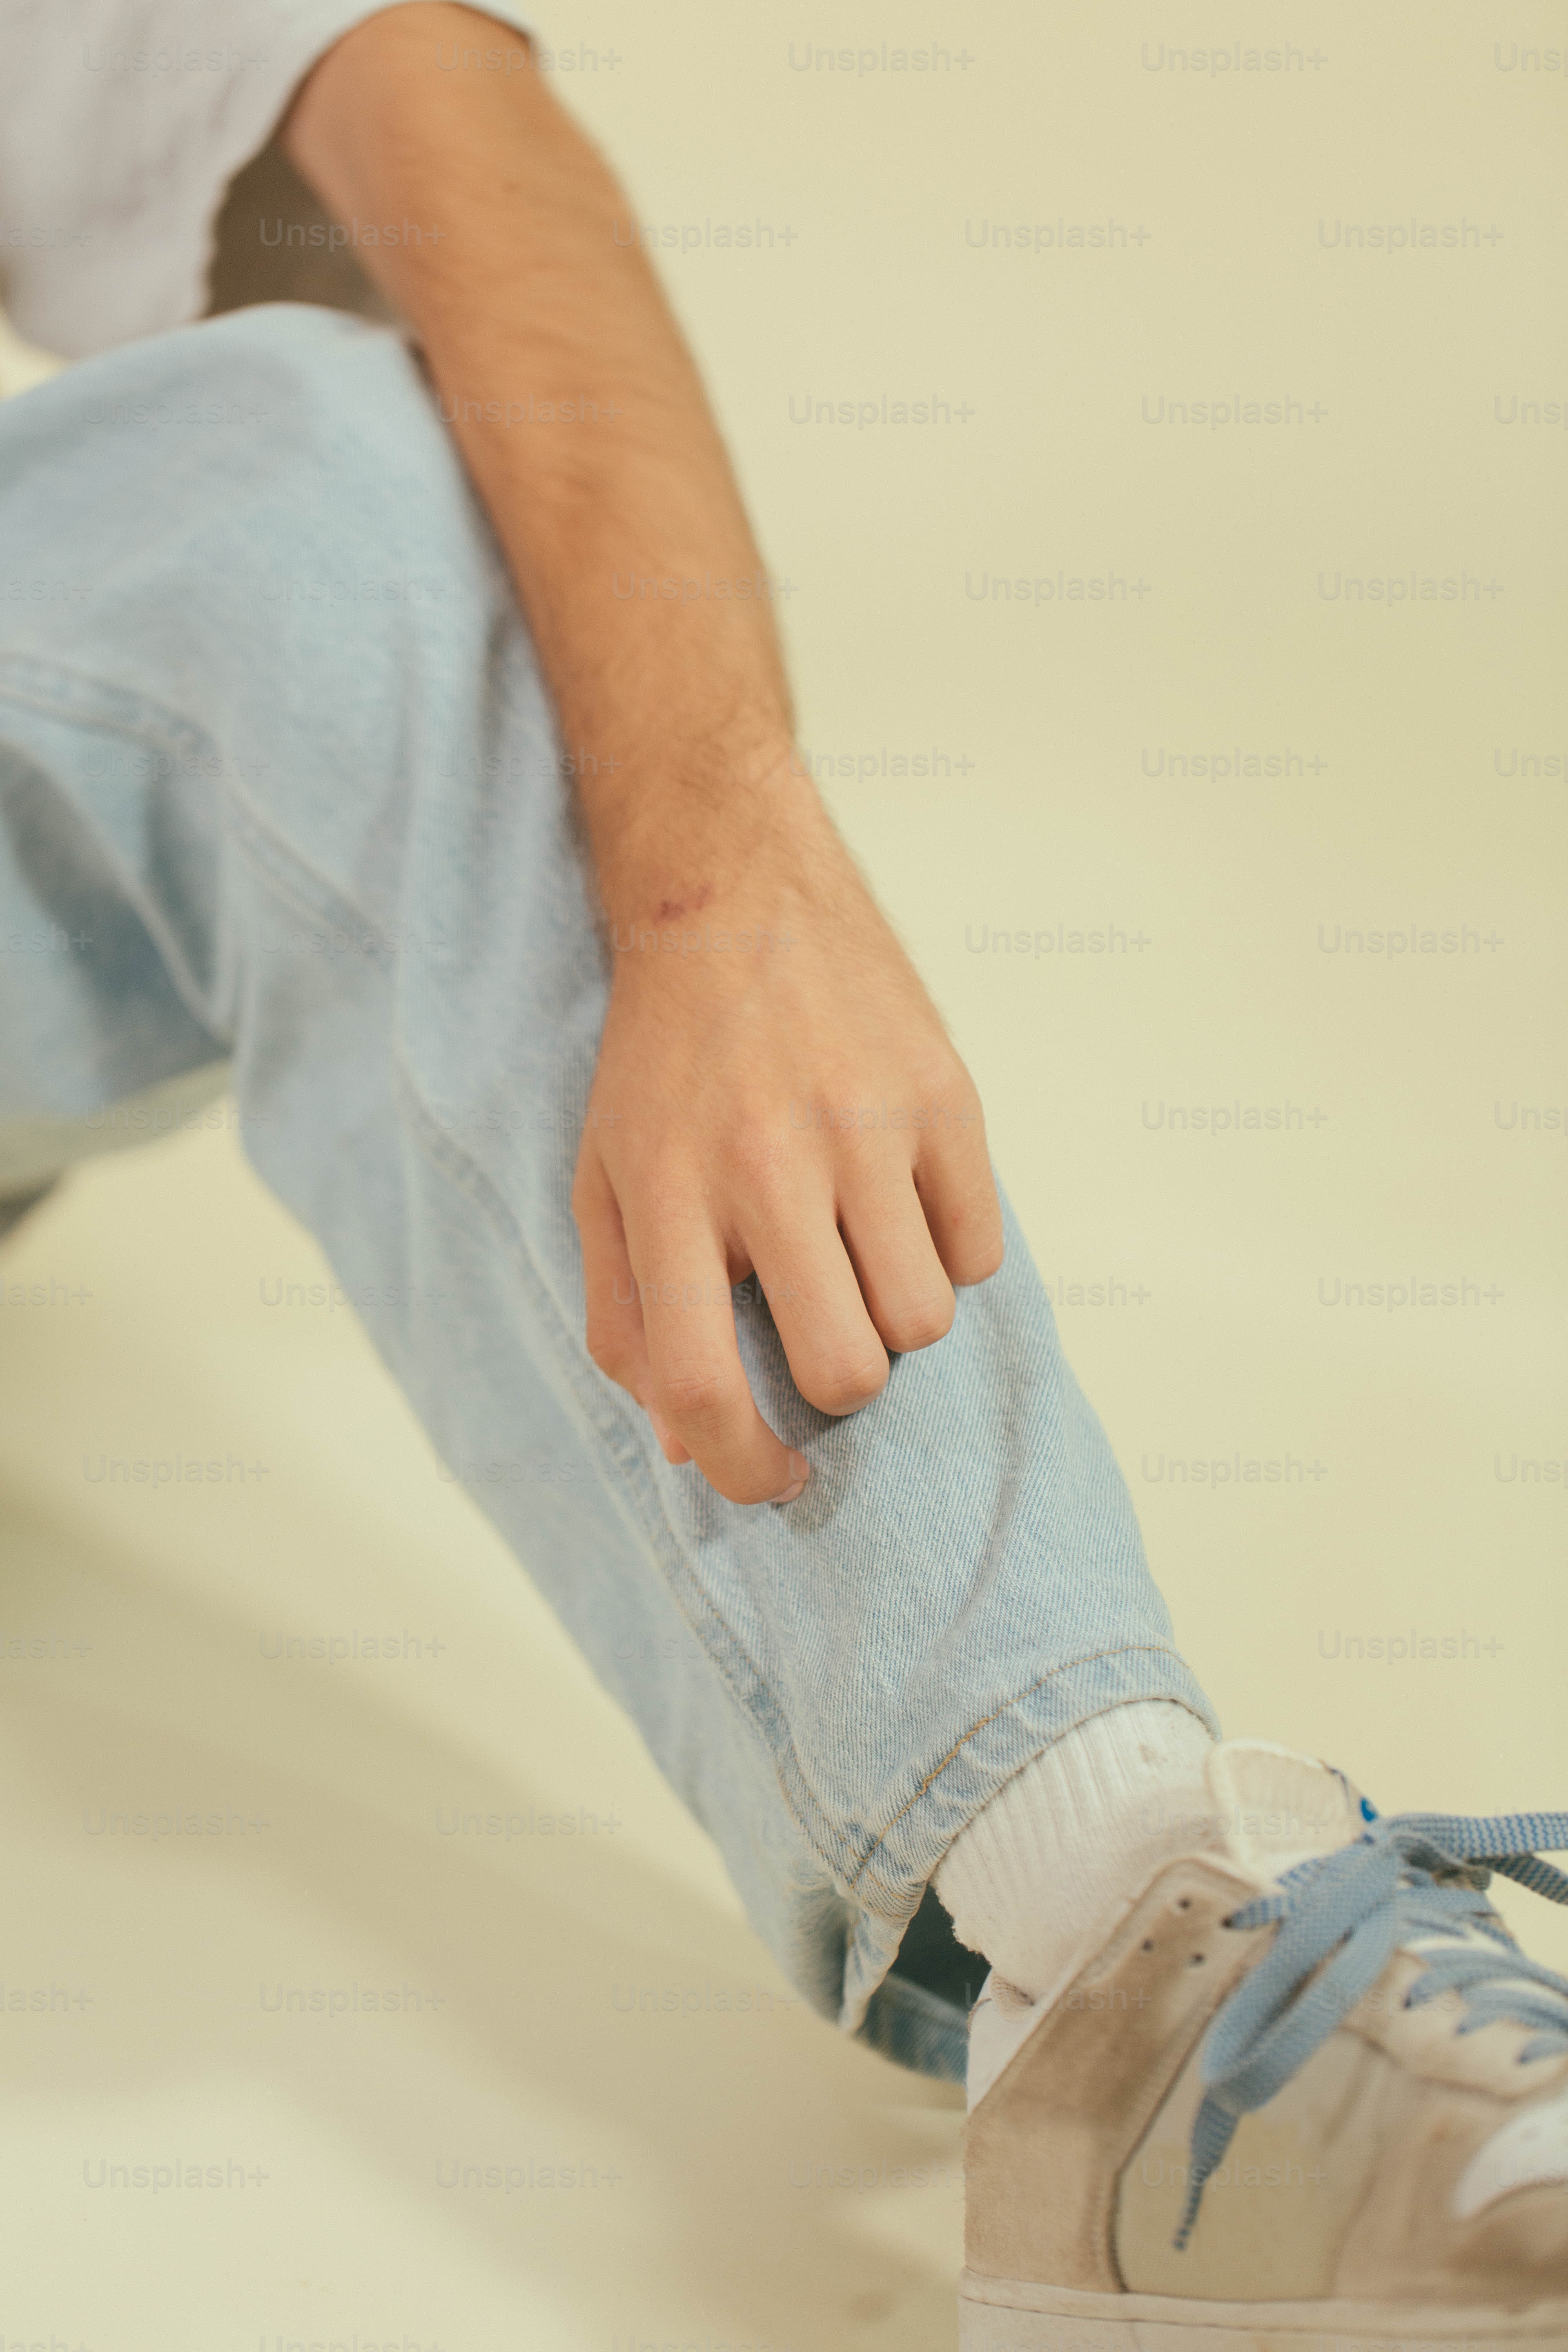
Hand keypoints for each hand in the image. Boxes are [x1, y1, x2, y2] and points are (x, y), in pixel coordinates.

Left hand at [571, 781, 1004, 1502]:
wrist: (732, 896)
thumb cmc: (664, 1061)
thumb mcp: (605, 1181)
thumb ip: (626, 1319)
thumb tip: (682, 1443)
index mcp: (669, 1193)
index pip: (706, 1384)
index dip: (739, 1468)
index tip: (769, 1479)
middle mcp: (770, 1162)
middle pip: (844, 1370)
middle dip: (836, 1390)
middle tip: (820, 1339)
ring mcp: (869, 1126)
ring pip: (923, 1321)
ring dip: (894, 1318)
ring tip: (858, 1254)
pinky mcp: (946, 1097)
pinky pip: (978, 1249)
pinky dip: (947, 1253)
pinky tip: (900, 1200)